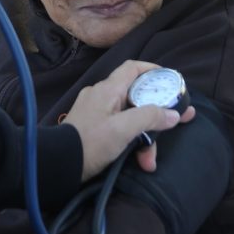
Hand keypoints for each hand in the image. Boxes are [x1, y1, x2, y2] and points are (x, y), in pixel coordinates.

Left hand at [62, 60, 194, 180]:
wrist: (58, 164)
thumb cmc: (90, 142)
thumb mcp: (123, 129)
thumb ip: (149, 117)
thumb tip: (174, 114)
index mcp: (108, 89)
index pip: (133, 68)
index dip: (153, 70)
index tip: (171, 81)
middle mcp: (101, 96)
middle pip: (136, 97)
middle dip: (155, 116)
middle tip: (175, 124)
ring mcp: (95, 112)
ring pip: (129, 117)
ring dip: (143, 137)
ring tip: (149, 161)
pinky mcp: (91, 128)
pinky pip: (118, 128)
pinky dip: (130, 142)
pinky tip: (139, 160)